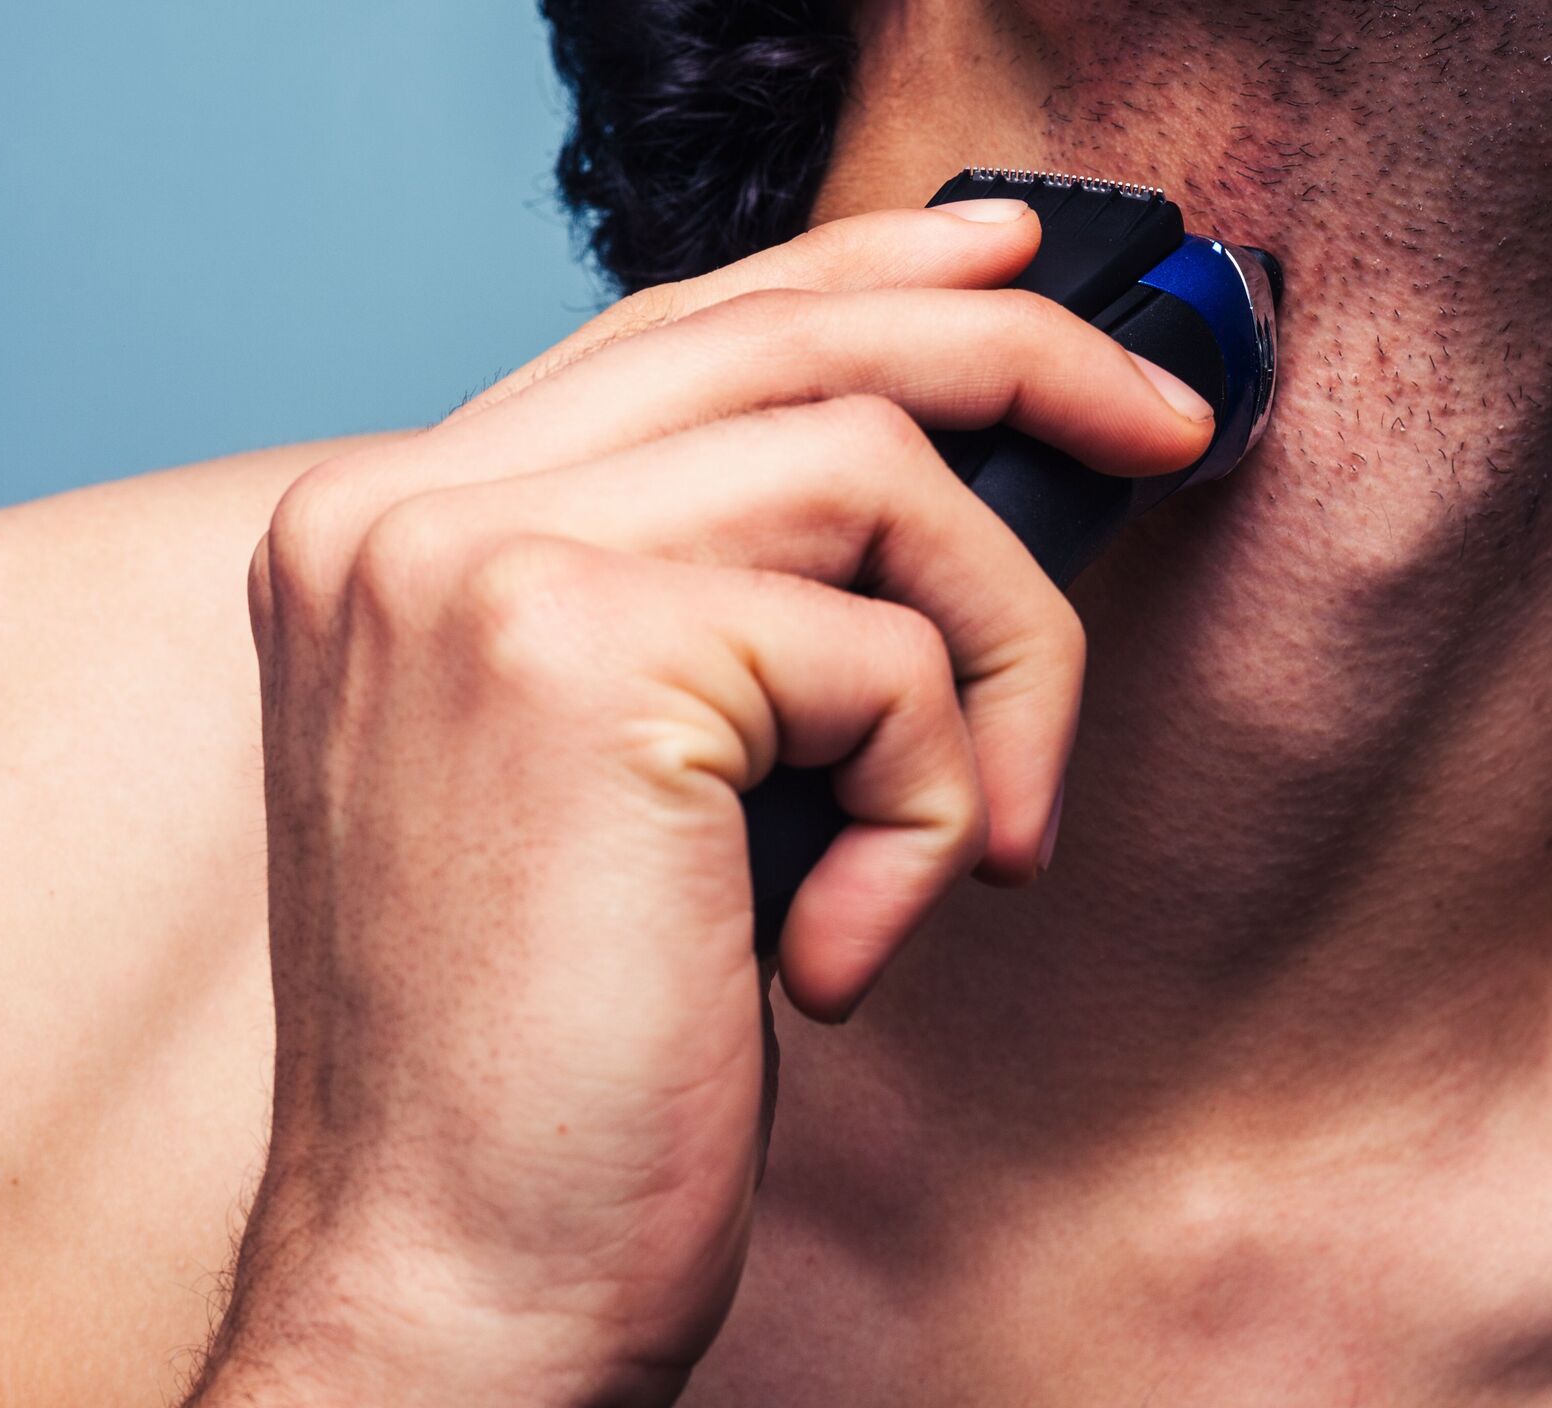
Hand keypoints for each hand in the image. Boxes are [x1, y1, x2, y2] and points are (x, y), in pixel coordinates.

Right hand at [188, 202, 1214, 1405]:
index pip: (663, 329)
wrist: (450, 1291)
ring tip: (977, 841)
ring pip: (871, 469)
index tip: (1014, 260)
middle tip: (1175, 427)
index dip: (858, 272)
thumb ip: (713, 589)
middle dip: (1016, 358)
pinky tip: (849, 946)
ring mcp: (464, 565)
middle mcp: (388, 512)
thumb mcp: (627, 772)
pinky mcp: (576, 653)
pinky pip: (890, 655)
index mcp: (376, 529)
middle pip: (779, 336)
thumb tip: (940, 452)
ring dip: (996, 657)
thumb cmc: (560, 1059)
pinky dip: (937, 797)